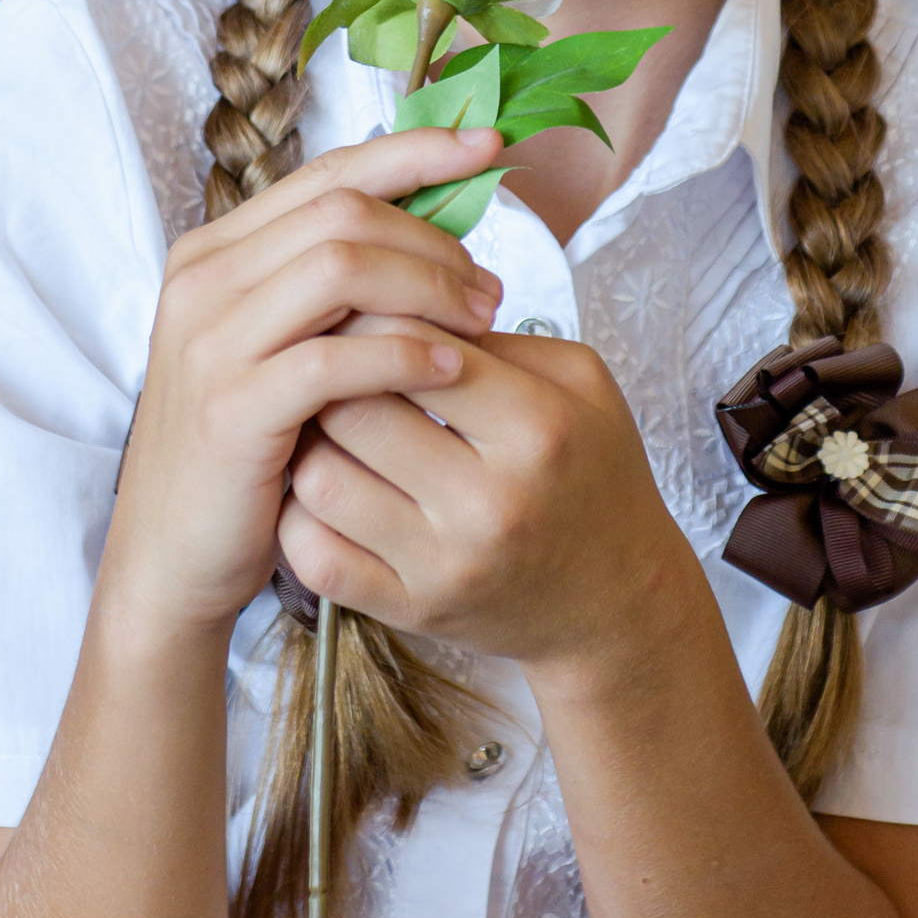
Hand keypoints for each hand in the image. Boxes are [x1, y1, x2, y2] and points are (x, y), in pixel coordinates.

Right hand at [102, 128, 505, 646]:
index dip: (415, 153)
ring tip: (481, 323)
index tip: (488, 147)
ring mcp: (211, 341)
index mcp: (215, 252)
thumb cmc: (246, 452)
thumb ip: (332, 288)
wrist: (174, 556)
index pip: (327, 173)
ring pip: (341, 266)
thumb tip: (434, 232)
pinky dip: (404, 355)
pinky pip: (336, 357)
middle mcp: (203, 280)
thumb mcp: (281, 348)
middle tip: (490, 287)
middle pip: (342, 212)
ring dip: (428, 287)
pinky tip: (451, 370)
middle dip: (433, 237)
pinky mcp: (232, 407)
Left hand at [277, 327, 693, 681]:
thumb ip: (498, 338)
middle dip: (333, 378)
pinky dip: (299, 519)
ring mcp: (444, 564)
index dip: (373, 321)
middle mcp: (488, 501)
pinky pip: (314, 557)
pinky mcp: (411, 610)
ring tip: (332, 432)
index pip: (410, 347)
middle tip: (336, 372)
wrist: (617, 599)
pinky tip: (328, 494)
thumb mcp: (583, 384)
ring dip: (311, 445)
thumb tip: (407, 306)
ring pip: (319, 480)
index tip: (371, 322)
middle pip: (352, 410)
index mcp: (535, 428)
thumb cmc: (594, 474)